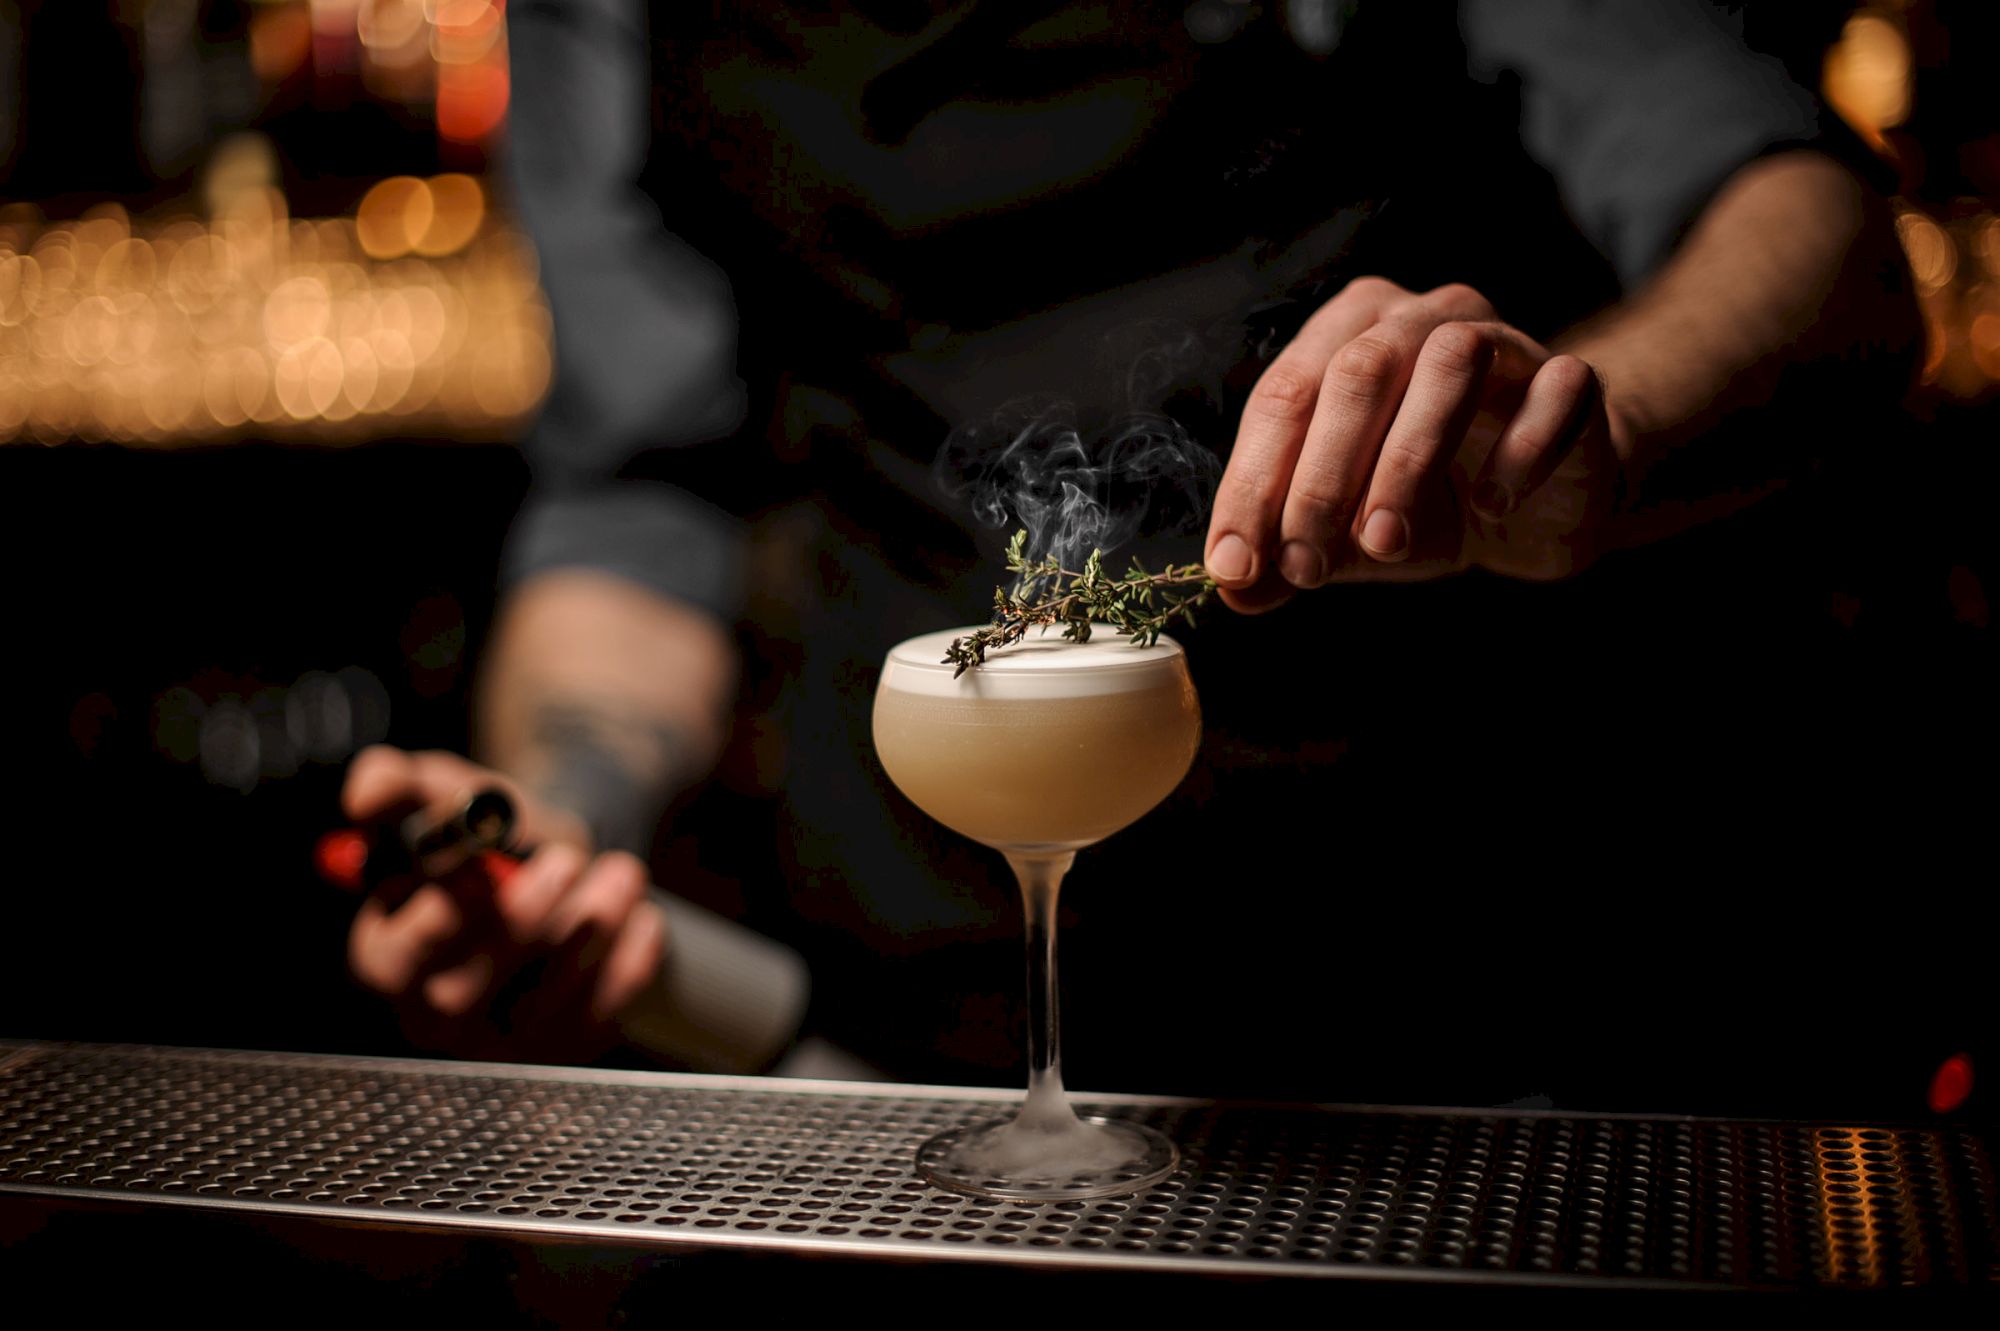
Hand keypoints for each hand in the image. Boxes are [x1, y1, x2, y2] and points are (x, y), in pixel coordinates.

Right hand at [337, 745, 666, 1063]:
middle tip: (568, 860)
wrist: (563, 862)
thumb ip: (395, 783)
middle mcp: (432, 1012)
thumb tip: (365, 796)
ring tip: (622, 871)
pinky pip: (597, 1021)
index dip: (439, 920)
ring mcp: (498, 1041)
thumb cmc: (488, 832)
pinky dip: (628, 967)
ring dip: (589, 934)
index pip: (396, 958)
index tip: (482, 872)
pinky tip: (644, 917)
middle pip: (465, 994)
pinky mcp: (561, 1048)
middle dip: (523, 923)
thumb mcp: (439, 792)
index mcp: (384, 955)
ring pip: (540, 1007)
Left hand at [1204, 277, 1626, 609]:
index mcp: (1346, 335)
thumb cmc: (1426, 502)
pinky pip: (1553, 393)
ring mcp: (1504, 338)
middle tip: (1306, 564)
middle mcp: (1419, 318)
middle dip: (1321, 478)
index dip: (1252, 483)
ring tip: (1385, 543)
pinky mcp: (1571, 380)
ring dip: (1407, 460)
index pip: (1283, 397)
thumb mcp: (1345, 536)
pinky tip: (1491, 508)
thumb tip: (1234, 590)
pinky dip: (1518, 454)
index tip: (1236, 564)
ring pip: (1451, 361)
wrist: (1538, 509)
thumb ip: (1287, 556)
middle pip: (1359, 371)